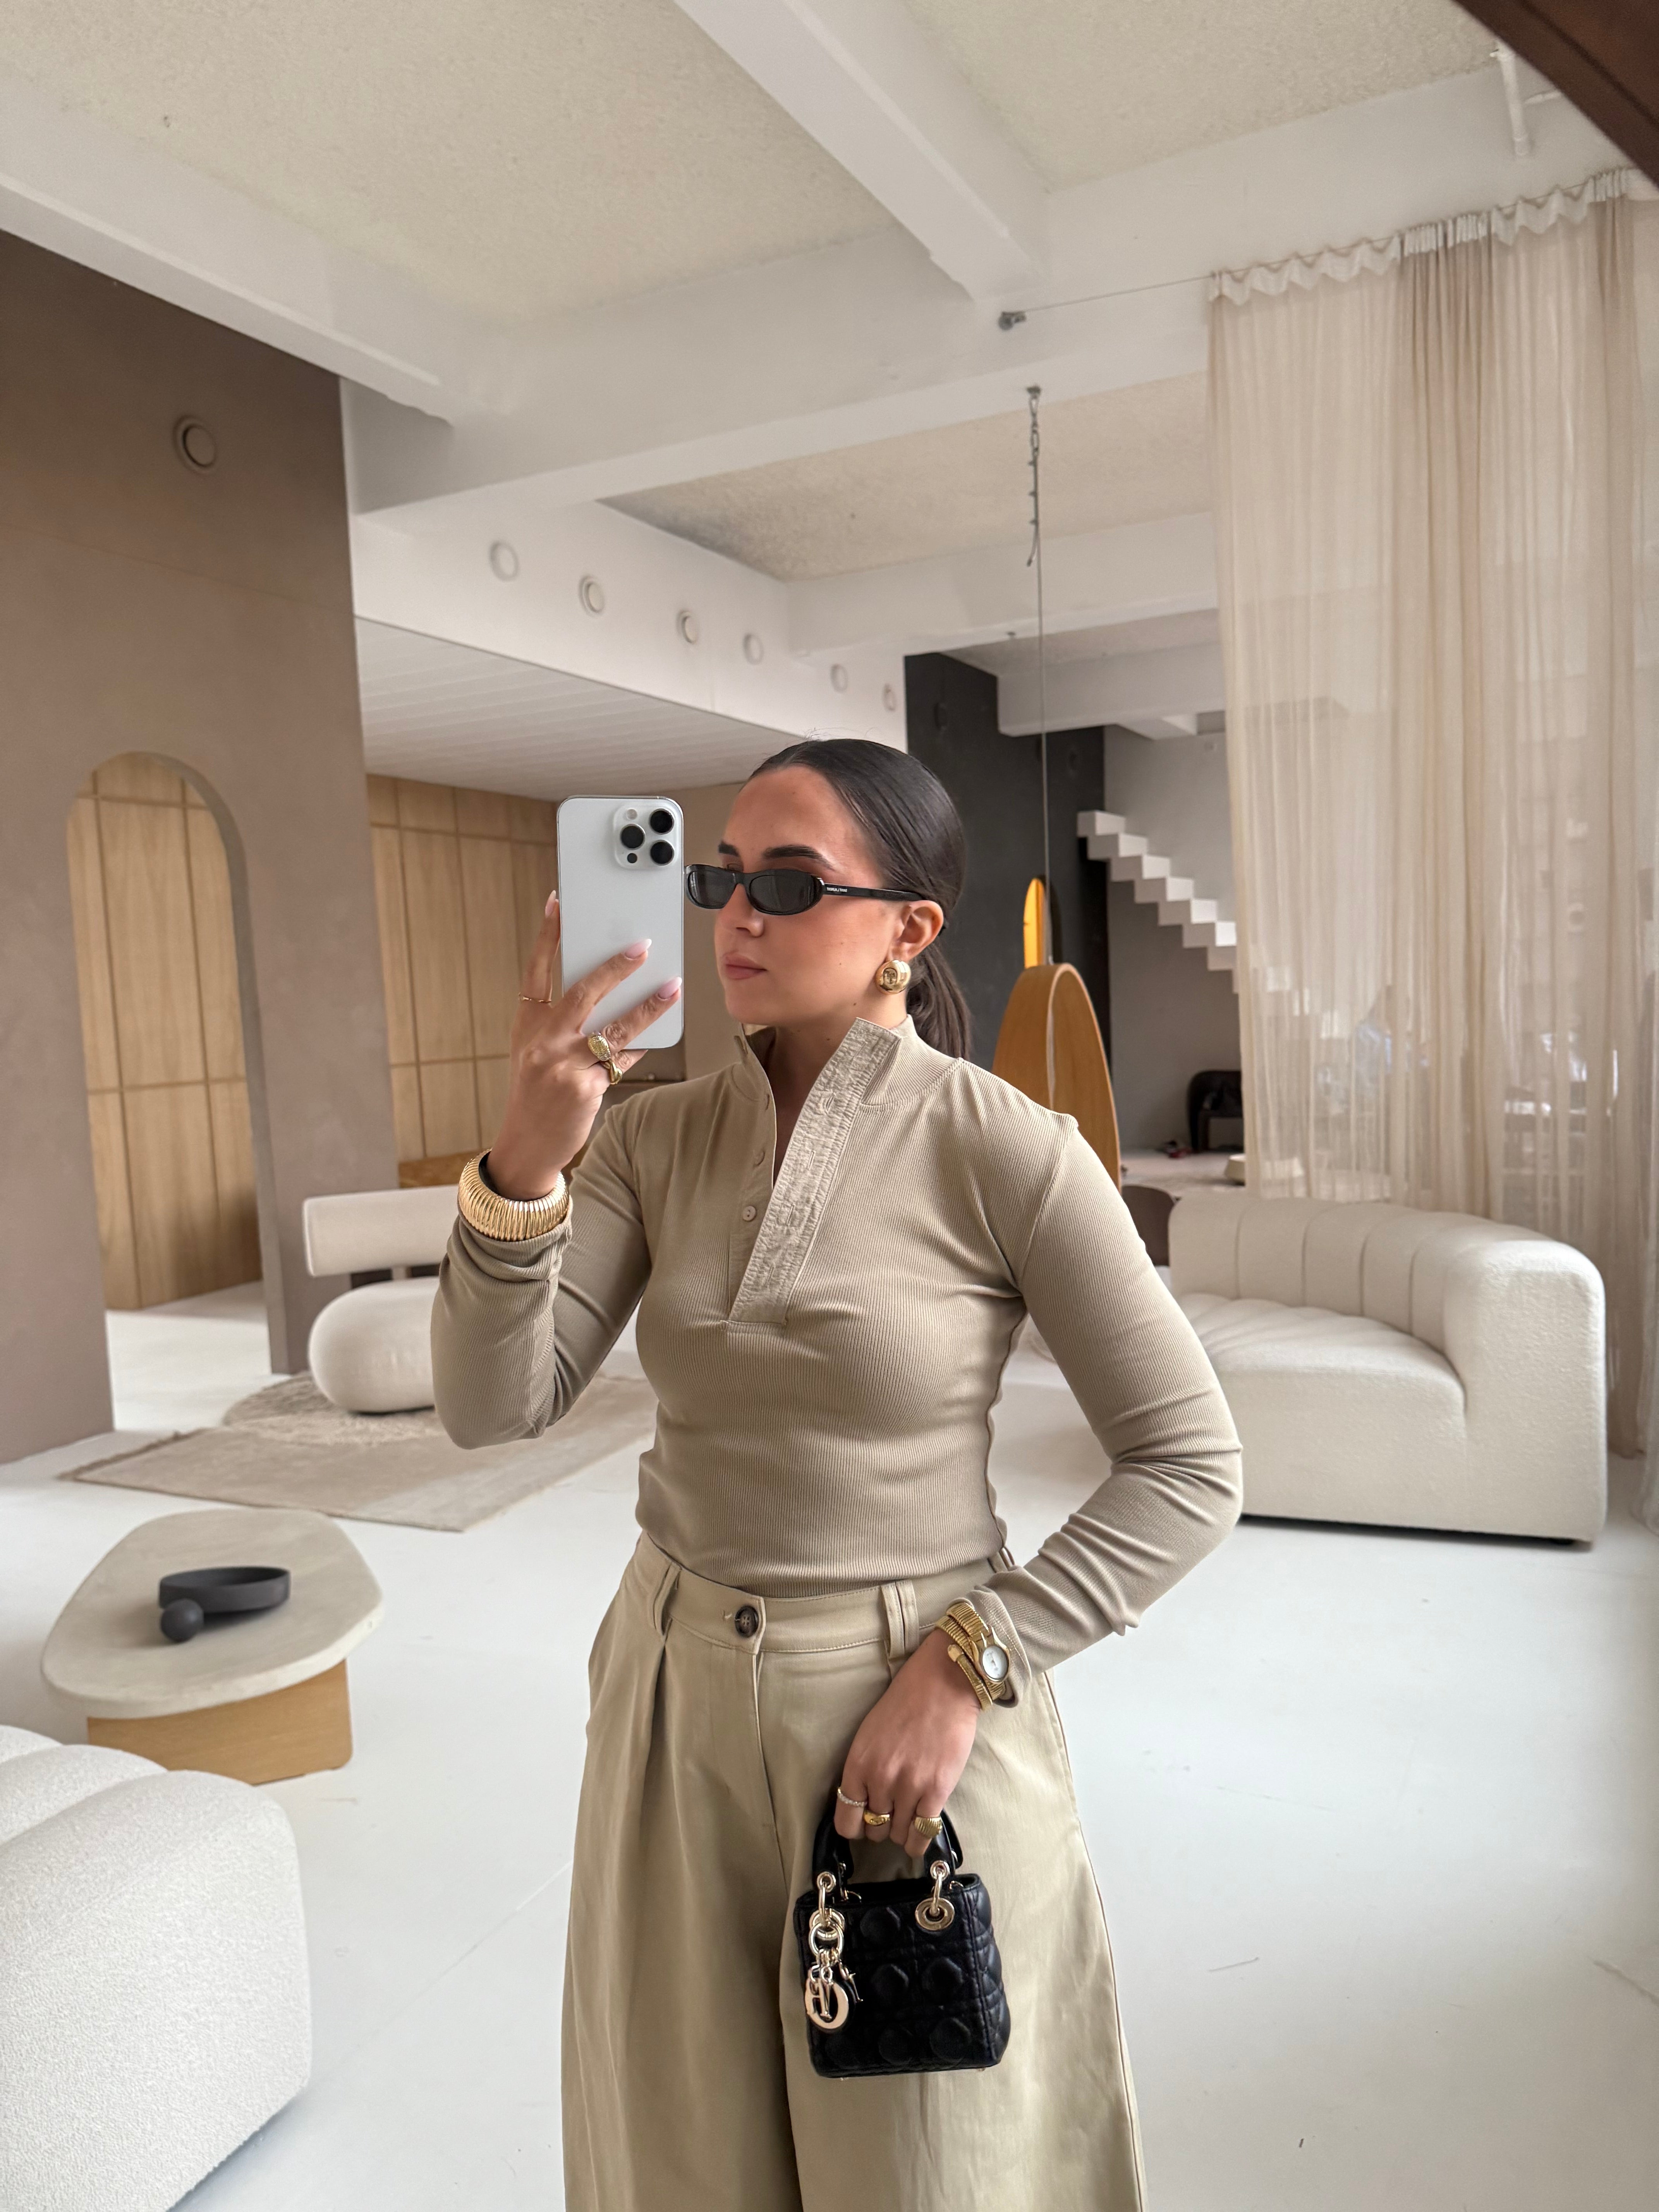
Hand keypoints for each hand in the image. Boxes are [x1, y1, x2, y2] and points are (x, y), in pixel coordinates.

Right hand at [487, 894, 681, 1198]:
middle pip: (584, 992)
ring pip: (616, 1027)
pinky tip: (656, 1034)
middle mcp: (543, 1041)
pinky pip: (623, 1061)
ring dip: (648, 1005)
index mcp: (527, 1025)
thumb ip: (560, 1022)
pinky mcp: (585, 1089)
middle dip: (616, 966)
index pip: (536, 971)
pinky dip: (640, 1048)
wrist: (527, 1144)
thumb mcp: (535, 1052)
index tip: (558, 903)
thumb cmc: (535, 1092)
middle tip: (642, 946)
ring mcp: (563, 1066)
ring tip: (671, 987)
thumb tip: (607, 990)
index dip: (547, 935)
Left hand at [835, 1630, 982, 1859]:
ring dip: (904, 1830)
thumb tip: (864, 1803)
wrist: (942, 1684)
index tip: (865, 1822)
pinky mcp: (937, 1791)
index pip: (846, 1821)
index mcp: (858, 1764)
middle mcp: (879, 1780)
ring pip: (900, 1834)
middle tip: (893, 1812)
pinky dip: (920, 1841)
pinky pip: (923, 1834)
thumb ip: (864, 1770)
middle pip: (875, 1830)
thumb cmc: (905, 1703)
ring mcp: (909, 1787)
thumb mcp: (869, 1735)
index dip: (857, 1826)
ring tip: (911, 1815)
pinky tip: (921, 1832)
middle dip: (883, 1826)